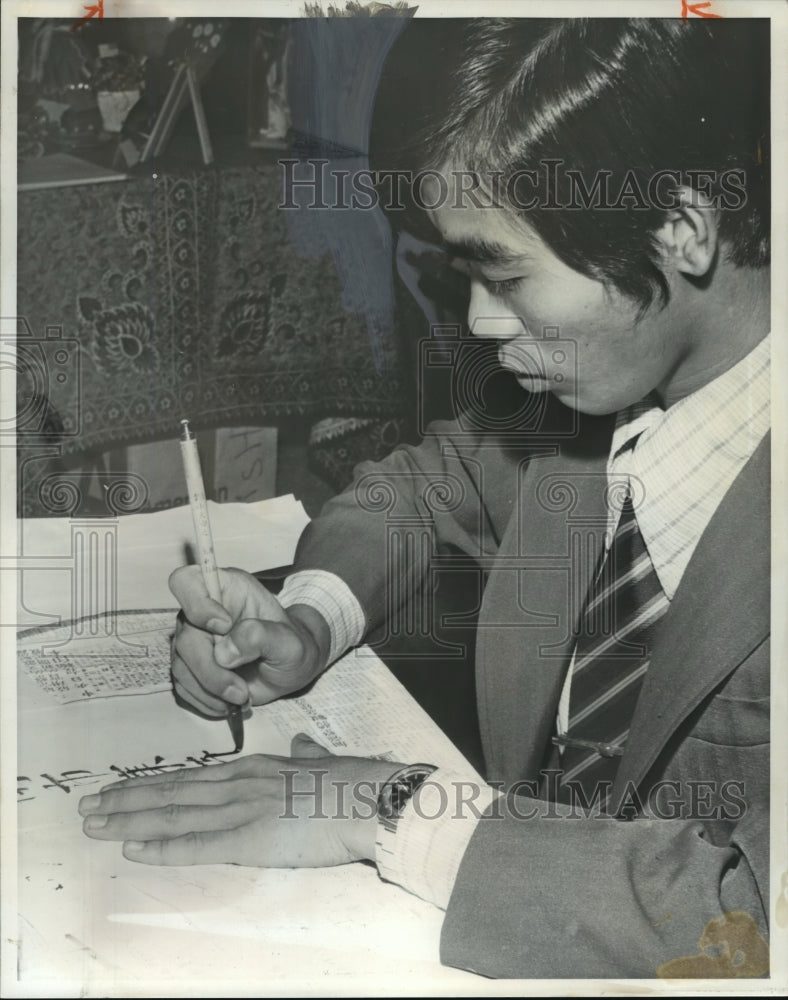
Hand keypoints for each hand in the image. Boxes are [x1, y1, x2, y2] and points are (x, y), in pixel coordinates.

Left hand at [79, 735, 403, 867]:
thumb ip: (305, 755)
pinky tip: (135, 848)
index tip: (120, 790)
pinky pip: (198, 845)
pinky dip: (163, 846)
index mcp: (252, 769)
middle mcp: (238, 784)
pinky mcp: (251, 838)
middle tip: (88, 807)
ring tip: (95, 825)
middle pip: (171, 793)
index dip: (150, 786)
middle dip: (125, 801)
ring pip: (173, 814)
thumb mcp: (320, 760)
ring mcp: (241, 809)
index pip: (189, 778)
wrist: (370, 797)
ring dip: (129, 821)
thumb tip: (303, 746)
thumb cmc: (350, 782)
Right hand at [168, 565, 330, 715]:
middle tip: (239, 690)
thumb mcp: (289, 641)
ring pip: (181, 667)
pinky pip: (184, 687)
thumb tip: (224, 653)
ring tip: (241, 697)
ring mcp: (192, 640)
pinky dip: (206, 701)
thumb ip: (261, 636)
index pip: (187, 582)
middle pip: (185, 638)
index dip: (197, 604)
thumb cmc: (290, 646)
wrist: (289, 669)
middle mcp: (201, 612)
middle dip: (211, 670)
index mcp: (225, 589)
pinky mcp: (190, 667)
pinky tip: (229, 703)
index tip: (223, 626)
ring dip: (210, 690)